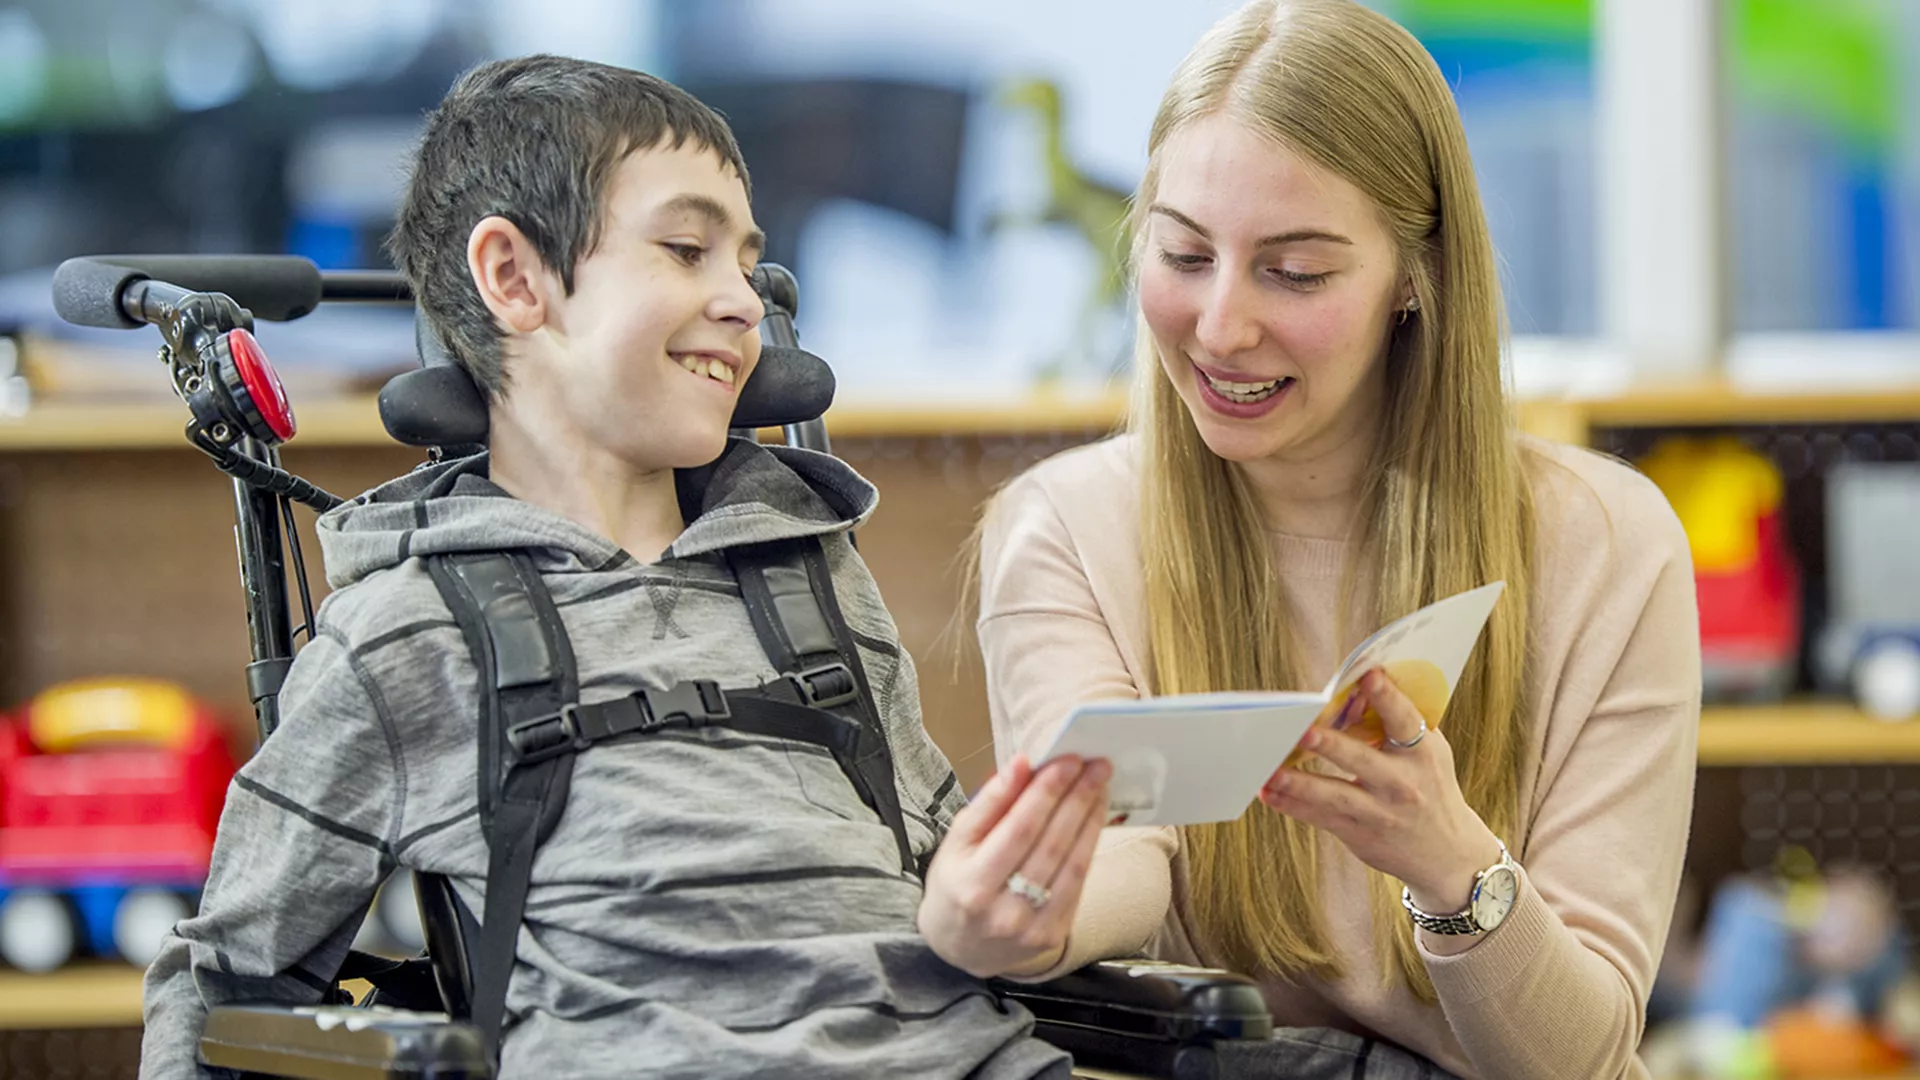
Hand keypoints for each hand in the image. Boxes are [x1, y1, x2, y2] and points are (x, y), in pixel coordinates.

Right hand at [918, 754, 1110, 978]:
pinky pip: (1078, 883)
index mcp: (972, 884)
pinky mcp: (1052, 935)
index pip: (1019, 829)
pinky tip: (1093, 818)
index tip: (1069, 761)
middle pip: (1051, 844)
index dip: (1047, 792)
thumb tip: (1022, 764)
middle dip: (1077, 798)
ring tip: (1100, 785)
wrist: (958, 947)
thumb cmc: (955, 884)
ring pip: (1072, 863)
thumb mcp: (957, 842)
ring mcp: (1032, 927)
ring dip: (1091, 818)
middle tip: (1096, 765)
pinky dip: (1089, 845)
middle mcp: (1003, 910)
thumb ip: (990, 803)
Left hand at [1259, 669, 1501, 914]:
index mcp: (1422, 754)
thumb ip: (1399, 721)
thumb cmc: (1430, 785)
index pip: (1405, 721)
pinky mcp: (1360, 834)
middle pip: (1362, 760)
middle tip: (1305, 731)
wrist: (1449, 853)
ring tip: (1271, 773)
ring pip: (1335, 795)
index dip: (1388, 698)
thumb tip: (1357, 687)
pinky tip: (1268, 793)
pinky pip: (1321, 817)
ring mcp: (1380, 812)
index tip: (1369, 677)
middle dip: (1332, 746)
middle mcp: (1402, 783)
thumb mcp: (1429, 753)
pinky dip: (1292, 805)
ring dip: (1300, 784)